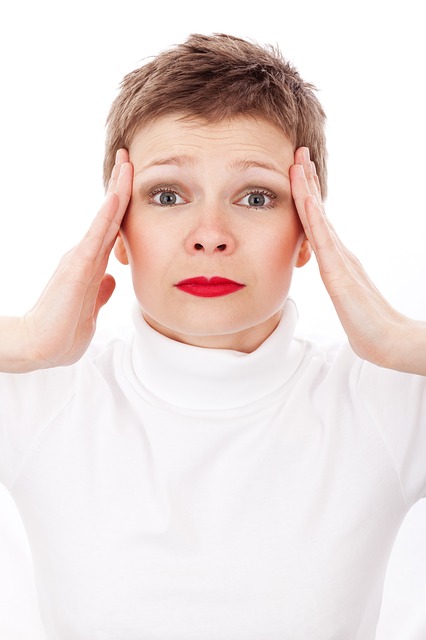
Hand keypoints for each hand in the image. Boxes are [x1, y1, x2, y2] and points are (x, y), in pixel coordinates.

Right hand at [20, 149, 132, 368]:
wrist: (42, 348)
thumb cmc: (64, 331)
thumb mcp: (90, 308)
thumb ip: (101, 291)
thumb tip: (112, 278)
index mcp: (91, 264)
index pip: (111, 228)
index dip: (123, 205)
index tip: (132, 181)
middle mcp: (85, 255)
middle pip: (109, 215)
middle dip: (120, 185)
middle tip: (129, 156)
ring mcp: (81, 258)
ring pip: (105, 218)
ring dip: (118, 190)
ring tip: (126, 163)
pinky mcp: (77, 267)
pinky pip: (97, 235)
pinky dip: (108, 214)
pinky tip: (118, 196)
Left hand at [289, 146, 418, 371]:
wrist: (387, 341)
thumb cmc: (367, 324)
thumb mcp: (345, 297)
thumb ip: (339, 282)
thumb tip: (332, 275)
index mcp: (337, 257)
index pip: (318, 220)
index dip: (308, 195)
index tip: (298, 171)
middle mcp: (339, 252)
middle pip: (319, 210)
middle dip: (308, 181)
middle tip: (299, 152)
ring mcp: (340, 260)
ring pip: (319, 218)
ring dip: (307, 189)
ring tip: (299, 163)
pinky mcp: (339, 274)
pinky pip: (324, 241)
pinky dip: (314, 218)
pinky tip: (306, 199)